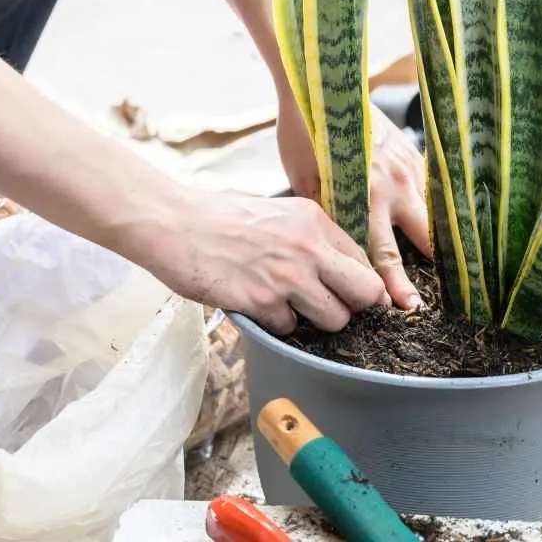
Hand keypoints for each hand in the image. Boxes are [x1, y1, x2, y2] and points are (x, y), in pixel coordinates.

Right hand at [132, 189, 388, 334]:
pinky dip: (278, 324)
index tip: (353, 295)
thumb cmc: (224, 217)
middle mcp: (309, 247)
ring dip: (316, 320)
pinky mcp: (262, 302)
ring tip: (291, 305)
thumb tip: (339, 268)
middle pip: (364, 293)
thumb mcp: (280, 213)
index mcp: (315, 221)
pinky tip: (259, 306)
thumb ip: (311, 237)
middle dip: (354, 306)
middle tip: (334, 307)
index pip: (364, 261)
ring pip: (334, 319)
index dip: (361, 283)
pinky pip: (290, 328)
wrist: (177, 223)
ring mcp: (287, 277)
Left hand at [276, 93, 431, 309]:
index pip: (384, 256)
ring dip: (440, 235)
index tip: (408, 307)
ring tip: (452, 258)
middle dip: (435, 267)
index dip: (396, 286)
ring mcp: (408, 167)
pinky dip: (435, 204)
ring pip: (435, 212)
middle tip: (445, 290)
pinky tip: (438, 216)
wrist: (322, 87)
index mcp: (363, 200)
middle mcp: (392, 187)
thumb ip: (330, 216)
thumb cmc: (305, 136)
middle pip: (425, 239)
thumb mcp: (306, 184)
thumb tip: (337, 247)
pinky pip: (431, 185)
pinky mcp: (413, 150)